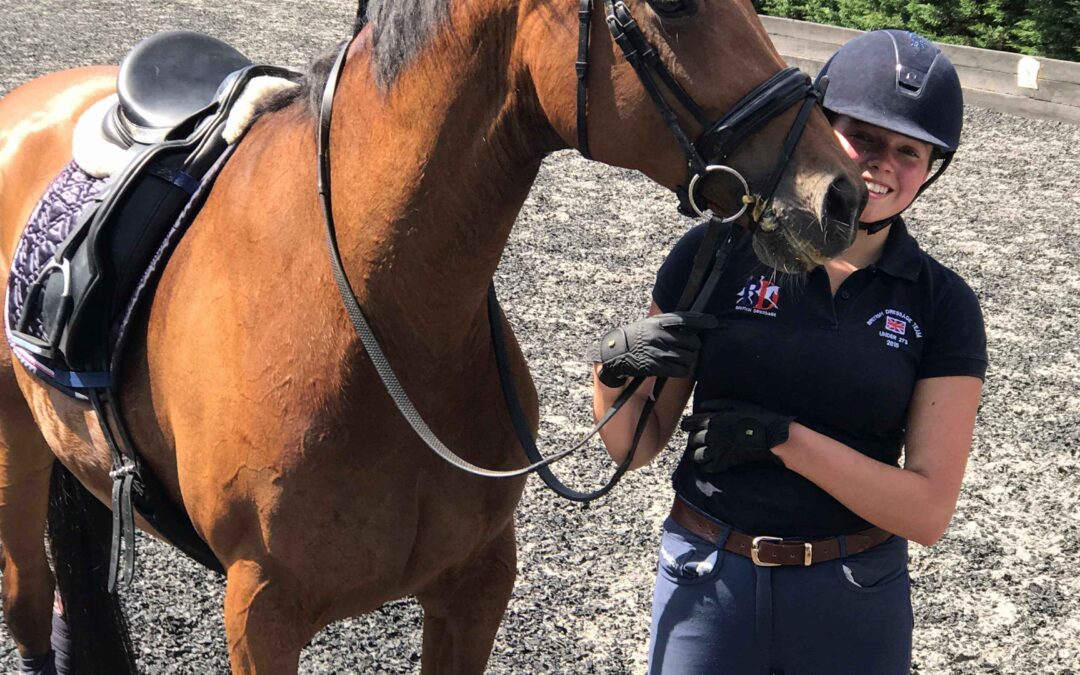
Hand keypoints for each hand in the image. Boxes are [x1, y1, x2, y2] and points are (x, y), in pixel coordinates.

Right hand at [591, 312, 717, 386]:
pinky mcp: (656, 366)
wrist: (616, 352)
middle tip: (690, 348)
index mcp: (659, 322)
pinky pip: (680, 370)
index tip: (713, 322)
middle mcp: (660, 335)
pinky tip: (678, 368)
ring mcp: (658, 351)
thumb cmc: (637, 337)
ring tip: (683, 358)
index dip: (702, 320)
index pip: (686, 318)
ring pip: (688, 357)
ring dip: (689, 360)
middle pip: (692, 342)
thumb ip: (668, 325)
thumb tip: (692, 328)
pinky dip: (682, 370)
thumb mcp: (650, 324)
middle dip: (694, 346)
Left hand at [681, 399, 793, 471]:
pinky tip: (710, 462)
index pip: (688, 424)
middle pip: (691, 440)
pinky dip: (706, 465)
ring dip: (697, 454)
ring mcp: (716, 450)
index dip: (688, 426)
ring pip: (696, 455)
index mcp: (711, 420)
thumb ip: (716, 404)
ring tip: (703, 452)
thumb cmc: (755, 416)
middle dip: (694, 440)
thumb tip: (702, 405)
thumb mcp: (736, 404)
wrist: (769, 435)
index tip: (690, 427)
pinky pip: (707, 467)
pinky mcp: (724, 462)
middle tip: (700, 441)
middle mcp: (710, 435)